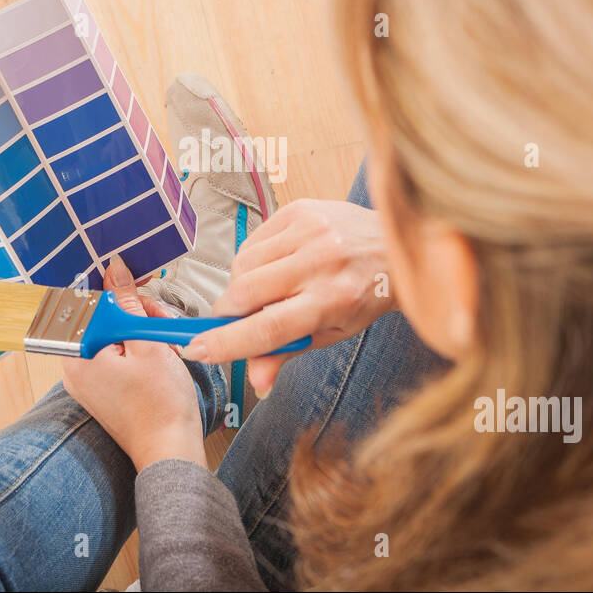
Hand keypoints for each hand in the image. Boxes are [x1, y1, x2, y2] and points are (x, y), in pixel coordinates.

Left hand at [62, 256, 206, 471]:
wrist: (169, 448)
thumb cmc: (160, 405)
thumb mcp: (147, 343)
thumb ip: (128, 303)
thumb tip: (114, 271)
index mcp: (77, 354)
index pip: (89, 303)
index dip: (120, 294)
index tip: (141, 296)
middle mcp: (74, 367)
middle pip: (101, 318)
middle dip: (135, 314)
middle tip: (161, 324)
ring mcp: (87, 381)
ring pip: (112, 335)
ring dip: (141, 332)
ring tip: (165, 345)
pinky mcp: (102, 390)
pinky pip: (115, 356)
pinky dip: (137, 350)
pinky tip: (158, 357)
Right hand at [184, 200, 391, 393]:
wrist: (395, 246)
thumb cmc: (365, 293)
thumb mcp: (333, 332)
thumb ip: (288, 352)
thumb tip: (256, 382)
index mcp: (333, 300)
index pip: (267, 327)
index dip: (227, 342)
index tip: (197, 350)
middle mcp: (320, 262)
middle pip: (246, 293)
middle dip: (226, 313)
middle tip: (229, 322)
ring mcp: (309, 231)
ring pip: (243, 264)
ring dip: (240, 285)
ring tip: (263, 291)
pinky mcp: (300, 210)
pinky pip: (253, 241)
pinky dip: (252, 260)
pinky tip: (273, 266)